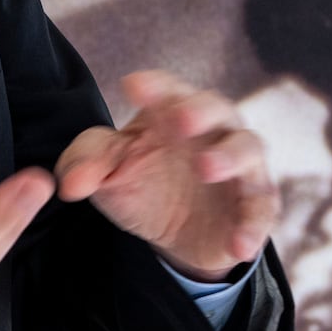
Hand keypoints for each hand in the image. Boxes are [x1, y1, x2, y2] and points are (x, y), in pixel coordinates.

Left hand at [53, 70, 278, 282]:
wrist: (172, 234)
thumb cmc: (141, 182)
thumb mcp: (107, 171)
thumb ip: (84, 164)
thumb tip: (70, 184)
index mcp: (173, 111)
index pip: (168, 89)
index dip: (155, 86)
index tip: (132, 86)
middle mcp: (213, 130)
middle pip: (217, 108)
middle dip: (200, 111)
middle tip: (180, 120)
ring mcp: (239, 167)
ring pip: (248, 149)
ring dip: (230, 156)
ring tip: (207, 169)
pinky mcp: (254, 206)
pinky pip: (261, 211)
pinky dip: (252, 227)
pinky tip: (238, 245)